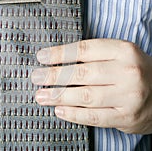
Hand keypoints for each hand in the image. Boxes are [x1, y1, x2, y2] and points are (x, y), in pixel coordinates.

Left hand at [31, 39, 151, 133]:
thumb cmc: (131, 71)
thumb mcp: (117, 55)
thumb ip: (92, 55)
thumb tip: (55, 60)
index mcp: (123, 50)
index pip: (84, 49)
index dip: (59, 54)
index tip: (41, 57)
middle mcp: (128, 72)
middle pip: (81, 73)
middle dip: (53, 76)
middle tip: (35, 77)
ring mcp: (129, 96)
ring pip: (85, 96)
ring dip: (58, 96)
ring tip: (41, 96)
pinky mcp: (127, 117)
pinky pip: (94, 116)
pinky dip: (73, 114)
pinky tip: (59, 110)